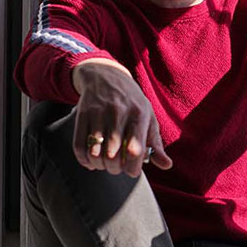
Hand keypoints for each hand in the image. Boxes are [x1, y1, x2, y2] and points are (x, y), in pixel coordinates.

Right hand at [70, 58, 172, 175]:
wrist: (106, 75)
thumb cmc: (132, 103)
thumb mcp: (148, 117)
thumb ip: (156, 144)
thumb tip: (167, 165)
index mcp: (138, 115)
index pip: (134, 150)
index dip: (132, 168)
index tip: (131, 171)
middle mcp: (118, 113)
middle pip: (113, 155)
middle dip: (115, 169)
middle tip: (116, 168)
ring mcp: (98, 113)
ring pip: (95, 152)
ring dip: (99, 165)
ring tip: (104, 164)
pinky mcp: (82, 115)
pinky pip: (79, 145)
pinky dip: (84, 159)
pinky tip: (90, 160)